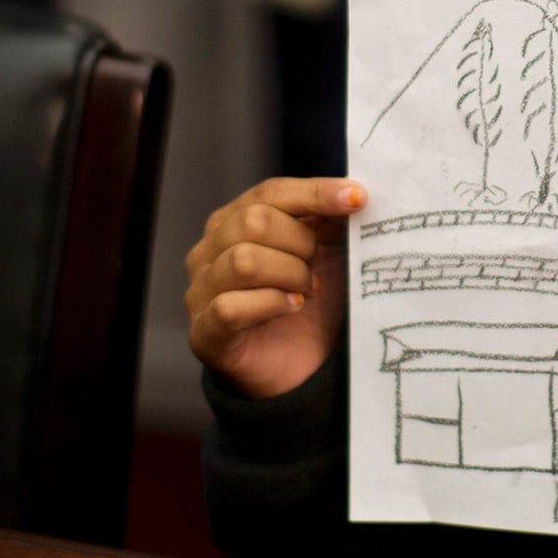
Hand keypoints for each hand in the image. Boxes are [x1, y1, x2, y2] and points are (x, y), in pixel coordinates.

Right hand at [184, 177, 365, 398]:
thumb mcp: (326, 251)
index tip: (357, 198)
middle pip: (254, 221)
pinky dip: (271, 303)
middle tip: (318, 267)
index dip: (315, 193)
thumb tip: (352, 191)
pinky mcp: (205, 333)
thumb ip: (330, 218)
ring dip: (290, 275)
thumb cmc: (309, 300)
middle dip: (301, 243)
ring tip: (308, 291)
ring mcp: (200, 292)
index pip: (270, 192)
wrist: (301, 366)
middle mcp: (208, 251)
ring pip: (244, 260)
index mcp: (233, 221)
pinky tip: (293, 307)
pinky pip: (230, 307)